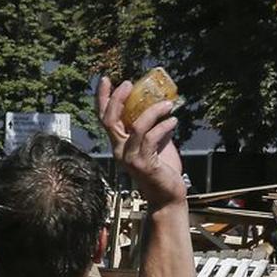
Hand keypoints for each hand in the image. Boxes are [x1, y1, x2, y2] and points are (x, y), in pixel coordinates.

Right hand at [97, 76, 185, 208]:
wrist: (168, 196)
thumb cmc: (163, 170)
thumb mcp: (156, 143)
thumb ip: (153, 127)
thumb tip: (162, 105)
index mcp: (119, 143)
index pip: (104, 118)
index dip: (103, 98)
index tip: (106, 79)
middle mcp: (119, 150)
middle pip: (110, 120)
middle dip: (117, 98)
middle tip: (129, 83)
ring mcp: (129, 158)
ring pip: (135, 126)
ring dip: (152, 111)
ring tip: (168, 103)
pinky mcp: (143, 164)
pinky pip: (151, 138)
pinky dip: (163, 126)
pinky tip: (173, 121)